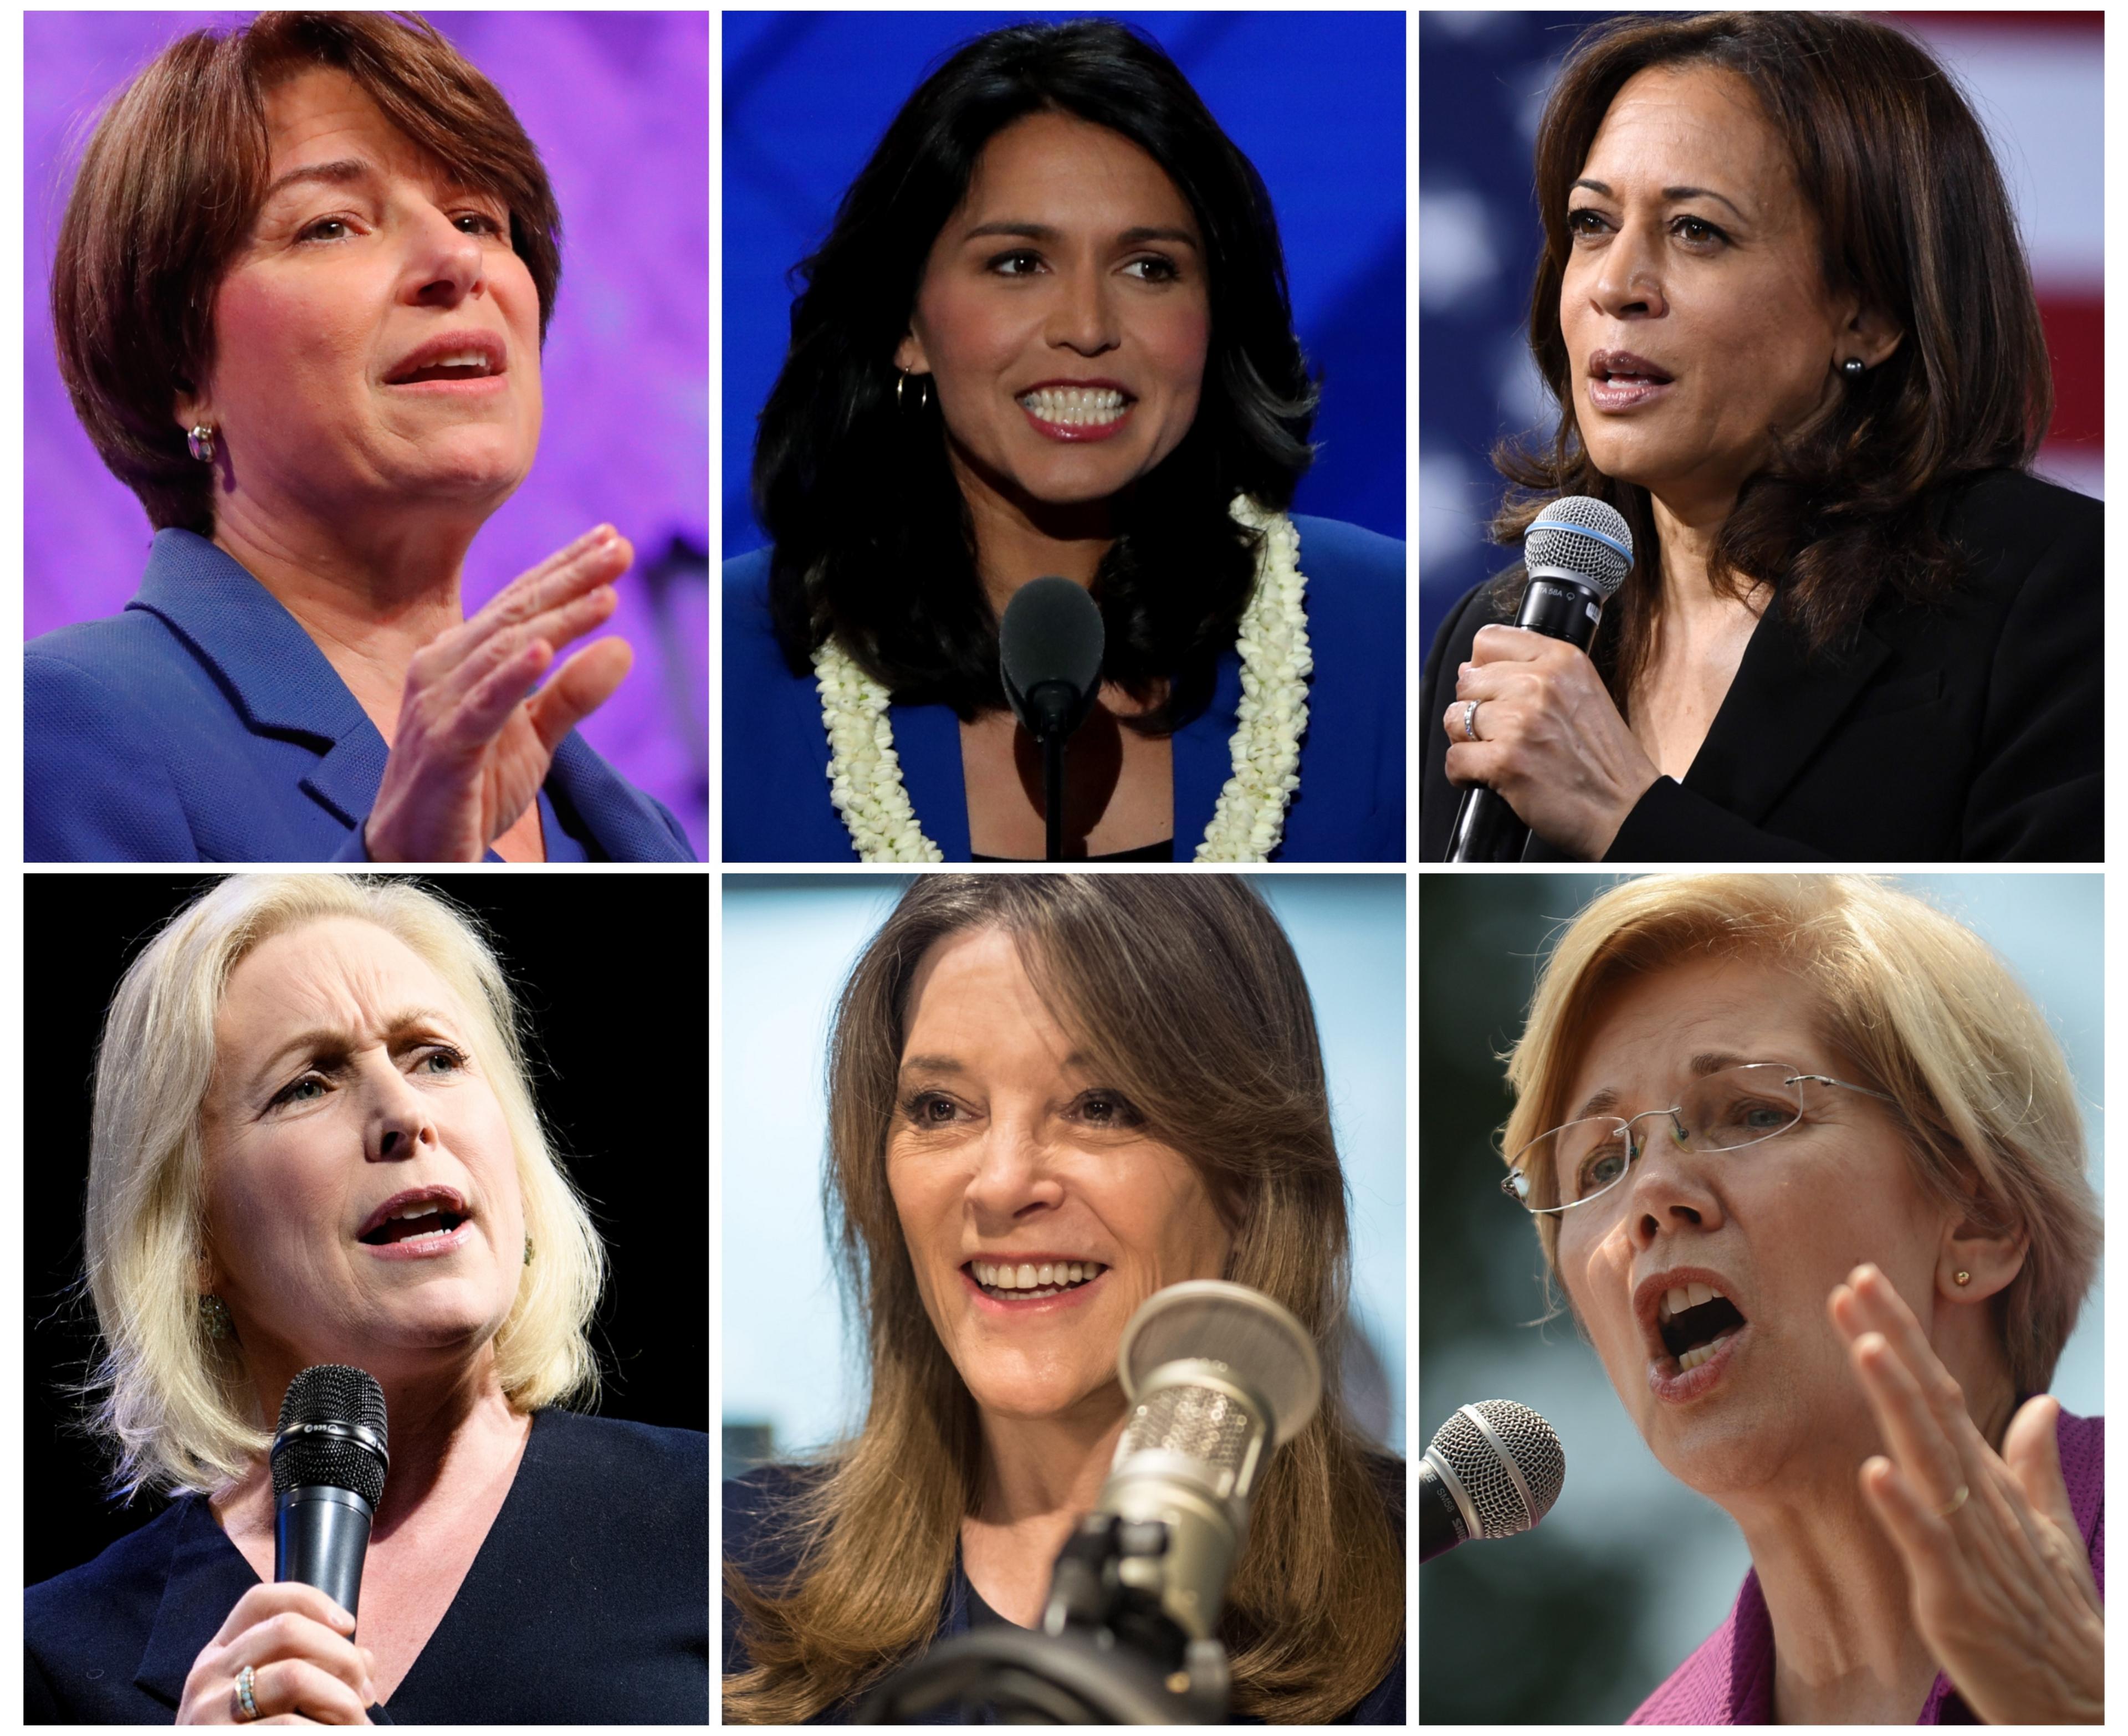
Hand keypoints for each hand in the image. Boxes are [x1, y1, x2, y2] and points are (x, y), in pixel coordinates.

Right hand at [176, 1582, 376, 1723]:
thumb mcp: (270, 1698)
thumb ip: (313, 1667)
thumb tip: (363, 1662)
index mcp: (219, 1655)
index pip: (261, 1600)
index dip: (312, 1601)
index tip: (349, 1626)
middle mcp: (206, 1676)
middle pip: (287, 1630)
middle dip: (343, 1657)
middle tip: (365, 1693)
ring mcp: (207, 1713)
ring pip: (294, 1675)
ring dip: (342, 1700)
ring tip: (356, 1723)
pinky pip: (288, 1726)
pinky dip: (324, 1732)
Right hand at [364, 526, 635, 861]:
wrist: (418, 851)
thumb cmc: (471, 786)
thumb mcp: (535, 736)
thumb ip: (574, 693)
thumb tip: (624, 646)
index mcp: (460, 659)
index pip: (520, 604)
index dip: (566, 570)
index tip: (613, 539)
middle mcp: (441, 669)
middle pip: (514, 613)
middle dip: (569, 578)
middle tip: (621, 548)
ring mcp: (437, 706)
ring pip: (503, 650)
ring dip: (557, 620)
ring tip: (605, 595)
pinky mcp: (442, 748)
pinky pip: (481, 706)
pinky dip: (512, 676)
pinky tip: (543, 651)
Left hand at [1442, 625, 1658, 858]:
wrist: (1626, 810)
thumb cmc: (1605, 761)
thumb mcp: (1582, 695)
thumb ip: (1530, 675)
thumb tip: (1467, 670)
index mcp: (1561, 660)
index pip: (1489, 640)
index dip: (1481, 668)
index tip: (1491, 691)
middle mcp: (1540, 684)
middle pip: (1467, 683)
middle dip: (1474, 710)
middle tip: (1500, 734)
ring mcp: (1520, 722)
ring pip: (1455, 720)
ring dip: (1468, 742)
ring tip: (1497, 756)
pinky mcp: (1505, 761)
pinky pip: (1454, 759)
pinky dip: (1464, 774)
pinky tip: (1490, 779)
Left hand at [1830, 1263, 2102, 1723]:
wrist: (2082, 1703)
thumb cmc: (2053, 1618)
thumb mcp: (2047, 1535)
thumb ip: (2035, 1467)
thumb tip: (2038, 1403)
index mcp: (1989, 1484)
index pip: (1939, 1393)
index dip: (1901, 1338)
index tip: (1861, 1282)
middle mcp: (1980, 1503)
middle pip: (1929, 1409)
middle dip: (1891, 1344)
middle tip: (1851, 1282)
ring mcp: (1971, 1549)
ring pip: (1929, 1460)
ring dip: (1898, 1404)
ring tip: (1864, 1347)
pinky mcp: (1958, 1599)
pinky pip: (1929, 1546)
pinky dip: (1903, 1509)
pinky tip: (1874, 1470)